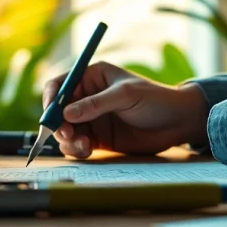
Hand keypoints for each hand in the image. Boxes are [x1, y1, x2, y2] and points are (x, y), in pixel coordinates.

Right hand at [41, 61, 209, 158]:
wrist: (176, 122)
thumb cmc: (155, 99)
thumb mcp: (126, 96)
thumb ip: (96, 104)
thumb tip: (67, 113)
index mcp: (93, 77)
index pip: (60, 84)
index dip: (51, 98)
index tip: (50, 114)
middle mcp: (88, 97)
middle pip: (58, 111)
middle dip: (57, 124)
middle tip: (65, 134)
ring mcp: (91, 119)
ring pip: (65, 130)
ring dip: (67, 140)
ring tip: (83, 145)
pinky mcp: (98, 138)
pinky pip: (77, 144)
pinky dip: (76, 149)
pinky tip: (87, 150)